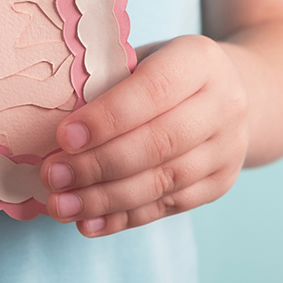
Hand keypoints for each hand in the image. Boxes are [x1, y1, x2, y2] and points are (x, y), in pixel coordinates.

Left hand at [40, 35, 248, 236]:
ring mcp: (228, 148)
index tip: (63, 137)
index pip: (153, 90)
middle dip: (98, 164)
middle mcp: (224, 104)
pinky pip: (169, 207)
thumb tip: (50, 120)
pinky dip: (124, 218)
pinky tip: (88, 223)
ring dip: (105, 199)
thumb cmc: (161, 72)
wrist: (232, 92)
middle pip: (158, 143)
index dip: (107, 118)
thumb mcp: (140, 59)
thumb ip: (106, 82)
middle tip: (53, 176)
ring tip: (61, 205)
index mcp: (199, 60)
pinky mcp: (221, 184)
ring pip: (163, 181)